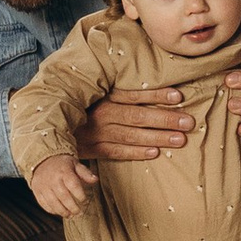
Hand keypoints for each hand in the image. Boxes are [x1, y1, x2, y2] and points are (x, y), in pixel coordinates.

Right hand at [27, 151, 96, 218]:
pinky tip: (59, 212)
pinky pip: (43, 203)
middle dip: (72, 207)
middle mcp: (52, 179)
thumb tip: (96, 180)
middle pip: (63, 196)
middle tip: (79, 213)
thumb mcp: (75, 164)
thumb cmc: (62, 164)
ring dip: (62, 211)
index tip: (84, 201)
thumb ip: (85, 173)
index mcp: (64, 171)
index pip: (73, 185)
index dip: (80, 195)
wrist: (42, 160)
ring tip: (70, 215)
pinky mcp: (37, 190)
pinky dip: (52, 210)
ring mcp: (43, 185)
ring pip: (53, 202)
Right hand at [73, 90, 192, 166]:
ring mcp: (96, 133)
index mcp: (104, 97)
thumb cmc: (85, 108)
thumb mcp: (99, 94)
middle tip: (188, 122)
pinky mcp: (92, 149)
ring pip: (131, 135)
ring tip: (179, 139)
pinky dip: (136, 153)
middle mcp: (101, 114)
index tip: (179, 96)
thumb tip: (158, 87)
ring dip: (157, 137)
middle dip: (165, 119)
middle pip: (137, 116)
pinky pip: (117, 152)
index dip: (157, 95)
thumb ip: (121, 92)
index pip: (134, 95)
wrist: (53, 126)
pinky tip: (155, 153)